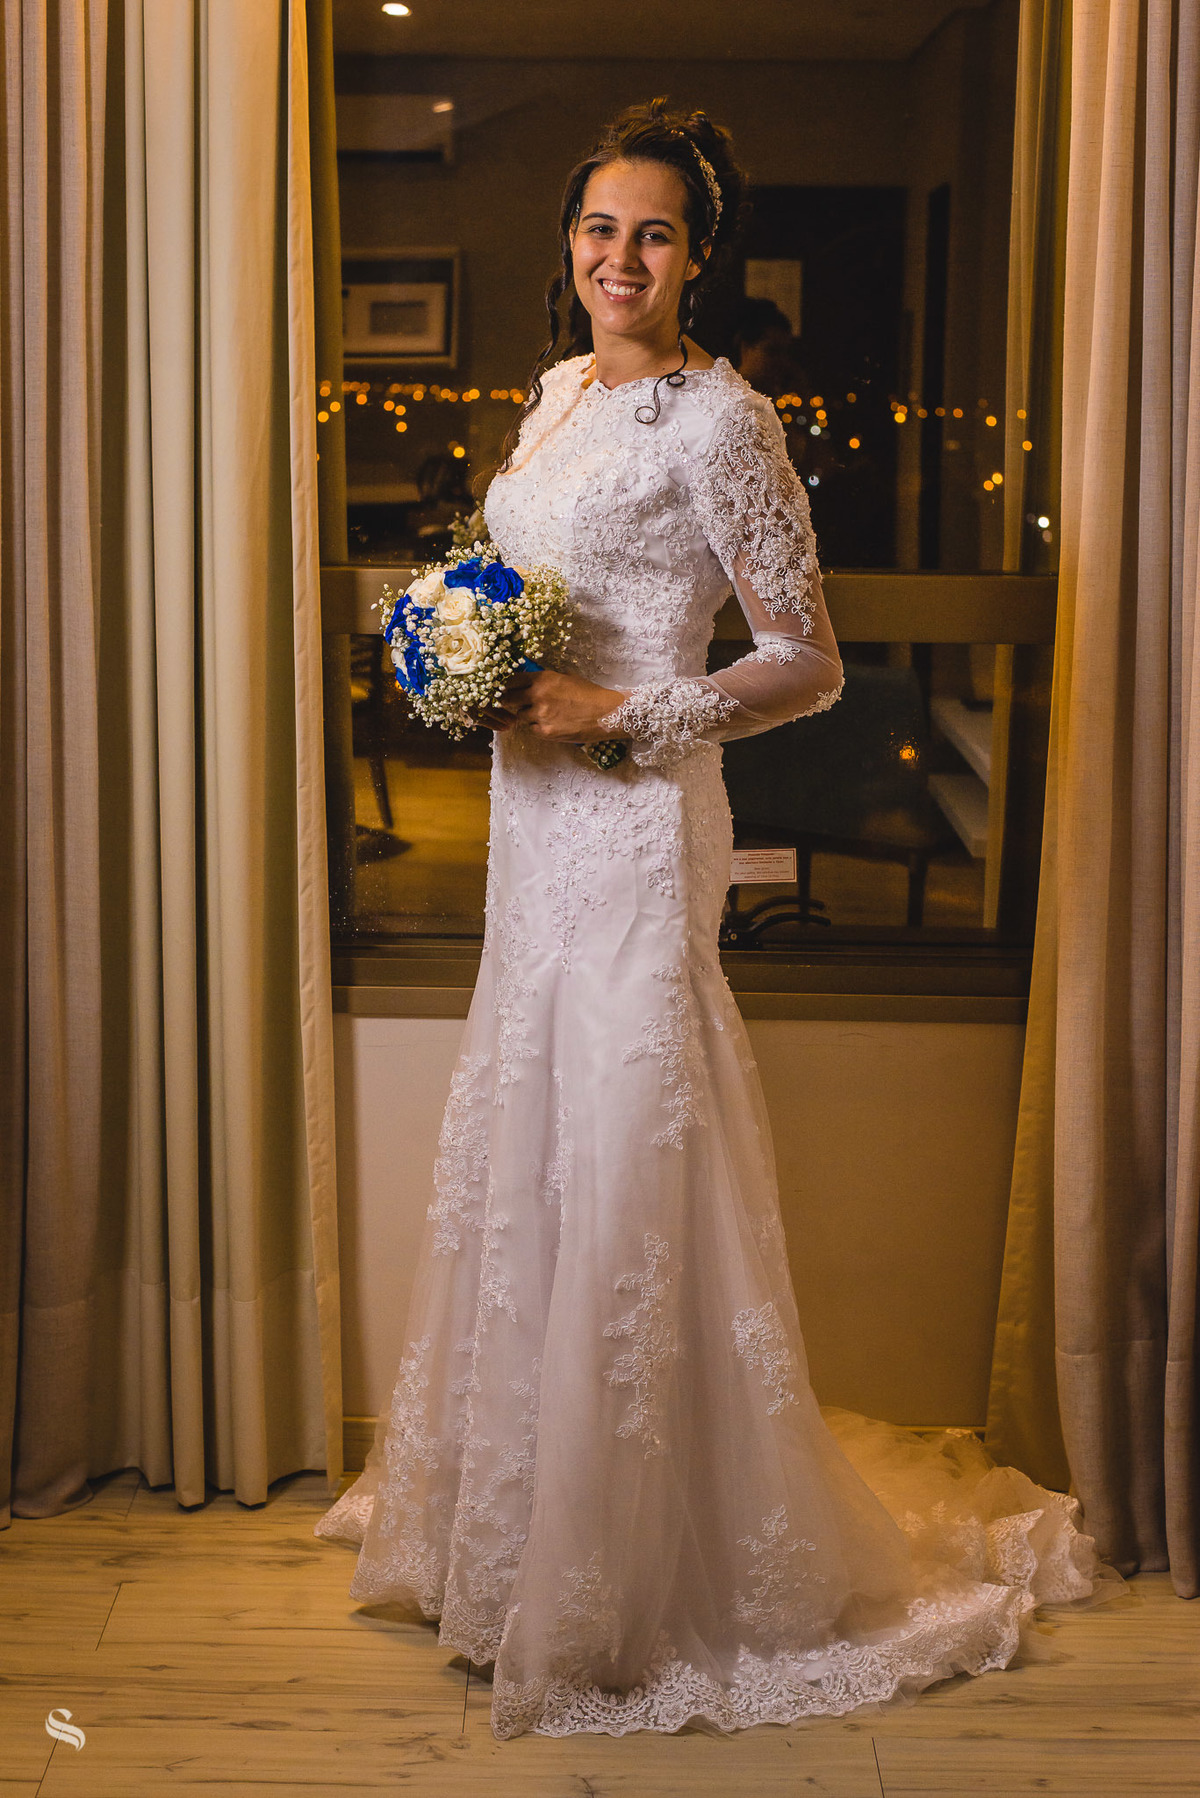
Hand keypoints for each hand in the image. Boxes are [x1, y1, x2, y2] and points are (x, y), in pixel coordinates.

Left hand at [485, 668, 626, 741]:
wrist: (607, 713)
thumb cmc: (589, 694)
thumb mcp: (566, 678)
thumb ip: (545, 680)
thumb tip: (527, 682)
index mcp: (542, 678)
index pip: (511, 680)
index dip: (506, 685)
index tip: (503, 688)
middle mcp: (537, 695)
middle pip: (507, 699)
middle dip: (509, 701)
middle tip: (512, 703)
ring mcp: (540, 715)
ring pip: (520, 716)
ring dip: (527, 715)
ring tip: (545, 714)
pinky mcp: (545, 732)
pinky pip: (532, 729)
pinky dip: (537, 728)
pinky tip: (552, 724)